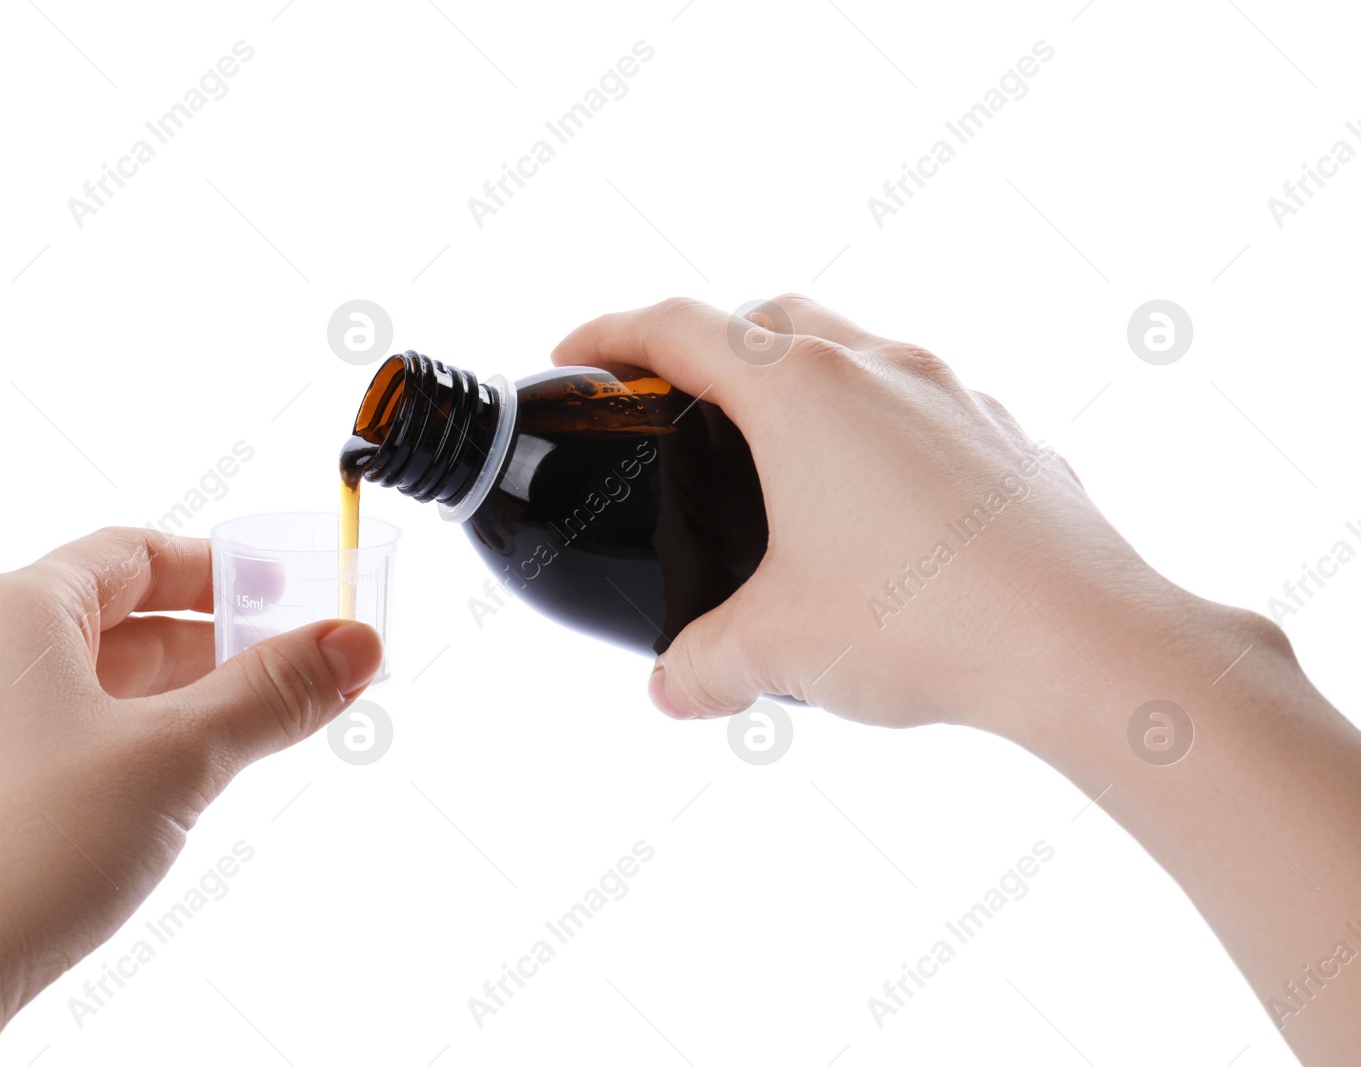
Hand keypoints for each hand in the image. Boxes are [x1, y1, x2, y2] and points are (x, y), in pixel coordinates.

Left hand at [0, 527, 380, 1065]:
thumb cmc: (24, 848)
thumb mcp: (178, 757)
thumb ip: (272, 694)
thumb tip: (356, 642)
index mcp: (16, 609)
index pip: (135, 552)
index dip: (222, 569)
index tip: (288, 593)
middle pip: (120, 621)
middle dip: (219, 646)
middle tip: (297, 674)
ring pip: (95, 688)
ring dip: (184, 703)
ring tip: (257, 735)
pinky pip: (65, 742)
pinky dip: (135, 747)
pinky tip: (177, 790)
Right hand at [552, 294, 1257, 732]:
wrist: (1087, 644)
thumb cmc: (927, 622)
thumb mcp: (778, 648)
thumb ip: (704, 664)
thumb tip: (675, 687)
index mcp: (802, 391)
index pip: (679, 329)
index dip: (611, 338)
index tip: (576, 359)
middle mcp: (879, 368)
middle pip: (770, 318)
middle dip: (709, 346)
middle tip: (674, 404)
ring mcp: (956, 395)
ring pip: (855, 351)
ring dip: (801, 383)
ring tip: (777, 464)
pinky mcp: (1008, 438)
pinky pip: (923, 406)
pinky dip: (877, 430)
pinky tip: (876, 510)